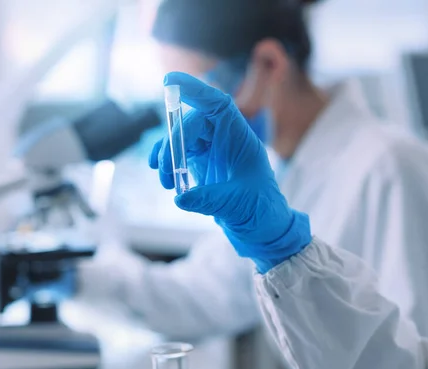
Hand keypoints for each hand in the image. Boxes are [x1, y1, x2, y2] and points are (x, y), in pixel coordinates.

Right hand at [149, 72, 310, 272]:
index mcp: (241, 138)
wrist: (262, 229)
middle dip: (174, 142)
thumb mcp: (237, 205)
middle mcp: (225, 140)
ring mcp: (212, 151)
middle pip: (193, 124)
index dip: (196, 90)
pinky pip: (178, 156)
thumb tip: (180, 197)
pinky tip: (167, 181)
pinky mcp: (201, 165)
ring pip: (182, 139)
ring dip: (167, 156)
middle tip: (165, 170)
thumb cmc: (261, 212)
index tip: (171, 80)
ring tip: (165, 181)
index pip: (218, 105)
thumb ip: (209, 199)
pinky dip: (168, 164)